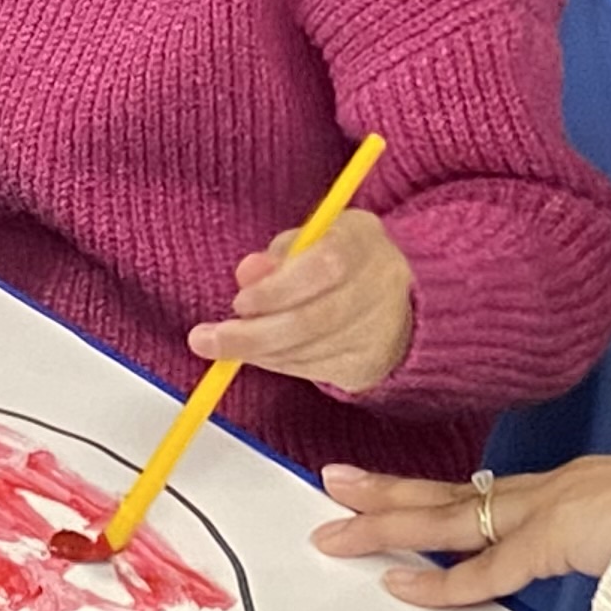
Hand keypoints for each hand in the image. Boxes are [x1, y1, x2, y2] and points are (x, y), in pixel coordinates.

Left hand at [191, 210, 412, 393]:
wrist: (400, 296)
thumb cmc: (343, 259)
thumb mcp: (311, 240)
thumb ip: (278, 254)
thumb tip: (247, 273)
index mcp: (363, 242)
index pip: (323, 267)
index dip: (276, 290)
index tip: (240, 302)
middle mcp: (380, 287)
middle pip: (314, 320)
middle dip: (253, 335)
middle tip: (210, 340)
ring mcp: (380, 331)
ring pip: (309, 352)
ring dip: (259, 352)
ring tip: (226, 345)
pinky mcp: (370, 364)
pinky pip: (314, 370)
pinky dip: (278, 363)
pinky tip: (260, 354)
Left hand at [310, 449, 610, 606]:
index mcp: (582, 489)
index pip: (492, 497)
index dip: (439, 499)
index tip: (400, 500)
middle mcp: (559, 489)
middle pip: (454, 492)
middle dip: (388, 492)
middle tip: (335, 487)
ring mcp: (557, 507)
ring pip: (450, 516)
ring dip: (387, 522)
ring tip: (337, 526)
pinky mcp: (561, 535)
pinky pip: (488, 568)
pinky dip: (441, 583)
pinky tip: (399, 585)